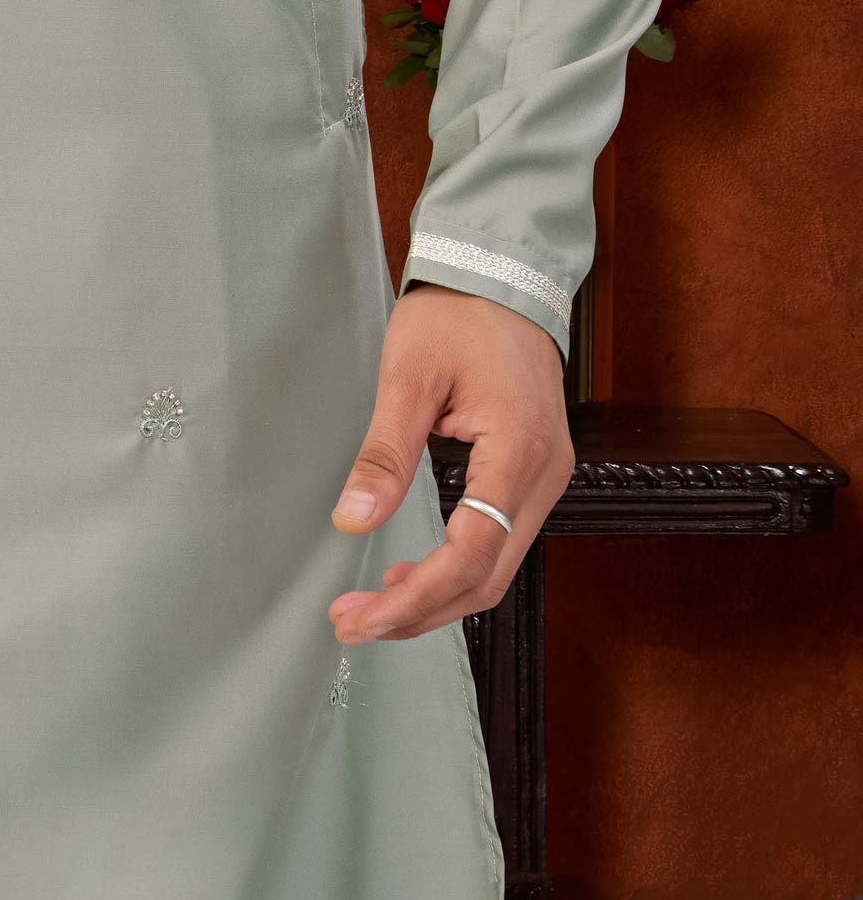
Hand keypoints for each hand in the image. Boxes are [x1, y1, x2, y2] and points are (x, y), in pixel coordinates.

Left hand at [327, 281, 572, 642]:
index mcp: (517, 452)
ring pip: (497, 567)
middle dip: (420, 610)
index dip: (415, 597)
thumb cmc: (457, 315)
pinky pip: (501, 540)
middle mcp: (545, 476)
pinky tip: (412, 572)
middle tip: (354, 624)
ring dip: (438, 596)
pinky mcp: (535, 473)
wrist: (502, 275)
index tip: (360, 617)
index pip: (470, 555)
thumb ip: (384, 454)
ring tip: (374, 608)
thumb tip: (352, 521)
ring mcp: (547, 477)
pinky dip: (457, 568)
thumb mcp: (408, 375)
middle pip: (488, 577)